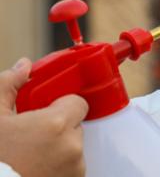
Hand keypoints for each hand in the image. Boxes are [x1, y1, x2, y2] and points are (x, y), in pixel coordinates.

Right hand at [0, 58, 88, 176]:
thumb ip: (7, 87)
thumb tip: (23, 66)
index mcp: (55, 124)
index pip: (78, 103)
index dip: (62, 105)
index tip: (46, 112)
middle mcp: (72, 146)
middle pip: (76, 125)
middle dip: (58, 127)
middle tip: (33, 136)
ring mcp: (75, 168)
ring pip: (74, 147)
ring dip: (60, 148)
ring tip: (32, 155)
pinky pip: (73, 167)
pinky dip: (60, 166)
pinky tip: (38, 168)